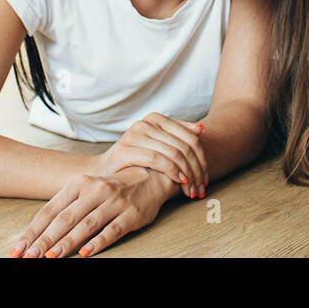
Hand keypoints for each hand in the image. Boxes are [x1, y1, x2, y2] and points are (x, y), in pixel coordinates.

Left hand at [10, 166, 173, 257]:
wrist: (150, 177)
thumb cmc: (111, 188)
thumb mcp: (87, 189)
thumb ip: (66, 207)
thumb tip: (36, 233)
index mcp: (80, 184)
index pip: (50, 210)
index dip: (33, 231)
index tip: (18, 248)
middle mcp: (96, 191)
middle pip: (65, 219)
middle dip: (44, 240)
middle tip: (29, 257)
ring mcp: (115, 202)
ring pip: (86, 225)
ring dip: (67, 242)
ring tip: (50, 257)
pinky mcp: (132, 214)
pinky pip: (112, 230)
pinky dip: (98, 242)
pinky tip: (85, 253)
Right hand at [93, 112, 207, 198]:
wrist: (103, 171)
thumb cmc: (134, 160)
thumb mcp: (158, 146)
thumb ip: (178, 136)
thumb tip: (202, 129)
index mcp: (156, 118)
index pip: (190, 137)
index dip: (202, 158)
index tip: (205, 178)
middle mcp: (146, 122)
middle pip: (184, 146)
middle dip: (196, 169)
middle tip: (201, 188)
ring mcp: (135, 134)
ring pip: (174, 153)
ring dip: (188, 174)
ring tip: (192, 189)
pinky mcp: (126, 148)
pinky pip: (158, 159)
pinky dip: (173, 171)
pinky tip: (180, 181)